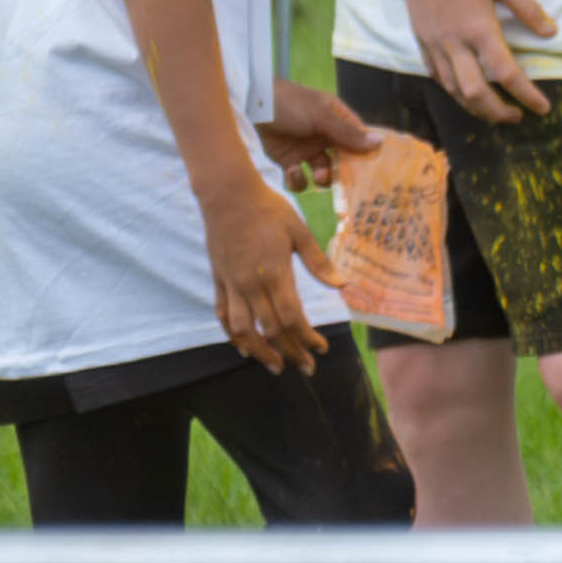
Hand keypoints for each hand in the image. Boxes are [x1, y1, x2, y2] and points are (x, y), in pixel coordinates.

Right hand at [204, 175, 329, 371]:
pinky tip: (244, 346)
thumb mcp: (299, 230)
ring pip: (242, 329)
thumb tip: (342, 285)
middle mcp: (250, 283)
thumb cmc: (268, 208)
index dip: (307, 338)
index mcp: (274, 272)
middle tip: (306, 369)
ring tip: (275, 366)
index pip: (292, 317)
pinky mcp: (218, 279)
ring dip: (259, 352)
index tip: (322, 349)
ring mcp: (231, 283)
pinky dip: (232, 334)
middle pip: (270, 330)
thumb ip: (318, 261)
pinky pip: (223, 314)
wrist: (227, 193)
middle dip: (289, 353)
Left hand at [256, 84, 381, 179]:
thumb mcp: (320, 117)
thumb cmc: (287, 104)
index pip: (358, 138)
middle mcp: (323, 135)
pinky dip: (298, 180)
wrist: (247, 106)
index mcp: (335, 118)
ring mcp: (304, 149)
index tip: (374, 172)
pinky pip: (299, 179)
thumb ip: (347, 133)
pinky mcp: (285, 161)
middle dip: (343, 172)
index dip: (366, 154)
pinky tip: (292, 172)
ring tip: (316, 174)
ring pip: (322, 173)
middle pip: (342, 160)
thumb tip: (380, 142)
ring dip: (321, 178)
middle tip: (342, 179)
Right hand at [393, 0, 557, 115]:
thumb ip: (527, 8)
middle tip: (516, 117)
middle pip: (475, 92)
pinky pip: (436, 74)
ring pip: (452, 89)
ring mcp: (432, 42)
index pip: (506, 73)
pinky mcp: (419, 38)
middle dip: (497, 112)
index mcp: (478, 27)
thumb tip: (551, 33)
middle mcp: (453, 42)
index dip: (527, 95)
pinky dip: (452, 89)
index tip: (542, 108)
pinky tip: (464, 92)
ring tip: (493, 112)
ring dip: (474, 107)